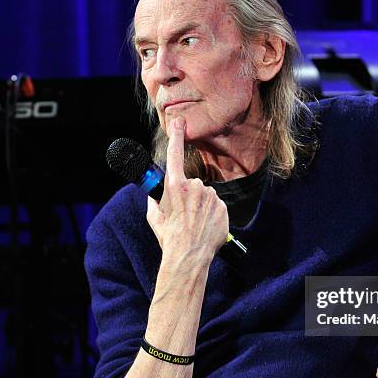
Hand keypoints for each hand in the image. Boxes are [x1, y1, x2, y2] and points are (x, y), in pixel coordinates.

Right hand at [146, 117, 228, 257]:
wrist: (189, 256)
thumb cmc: (169, 237)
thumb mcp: (154, 216)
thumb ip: (154, 199)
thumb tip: (154, 193)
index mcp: (175, 186)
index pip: (175, 154)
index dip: (176, 136)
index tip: (179, 121)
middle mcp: (195, 186)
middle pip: (192, 184)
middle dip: (188, 196)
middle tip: (184, 216)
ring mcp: (211, 197)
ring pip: (205, 196)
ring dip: (201, 206)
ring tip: (195, 224)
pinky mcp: (223, 207)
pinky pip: (216, 206)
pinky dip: (212, 214)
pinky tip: (206, 227)